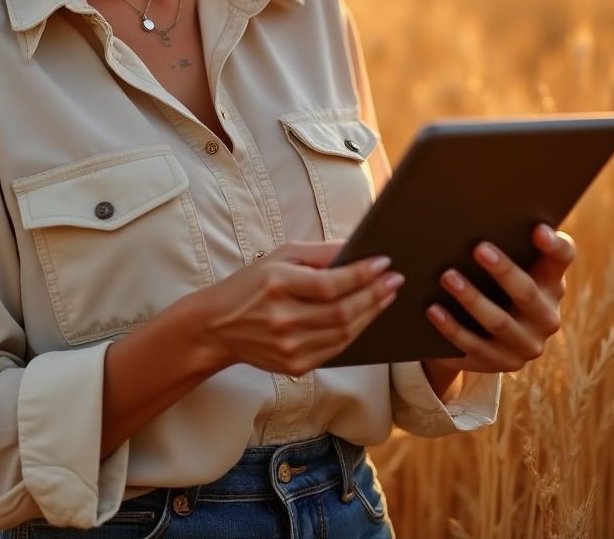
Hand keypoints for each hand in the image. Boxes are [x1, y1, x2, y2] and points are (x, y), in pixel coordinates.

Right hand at [191, 240, 404, 376]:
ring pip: (344, 332)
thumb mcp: (280, 257)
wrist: (217, 327)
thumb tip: (357, 247)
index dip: (362, 275)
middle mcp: (283, 318)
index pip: (330, 284)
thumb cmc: (251, 285)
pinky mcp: (295, 366)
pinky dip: (356, 332)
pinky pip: (336, 349)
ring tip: (387, 296)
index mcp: (277, 285)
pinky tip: (366, 316)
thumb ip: (319, 252)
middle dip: (375, 294)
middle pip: (343, 311)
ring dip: (371, 313)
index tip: (384, 264)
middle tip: (395, 280)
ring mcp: (289, 346)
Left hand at [425, 223, 574, 374]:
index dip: (554, 245)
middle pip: (527, 292)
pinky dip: (452, 327)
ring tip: (447, 276)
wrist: (483, 336)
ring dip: (472, 299)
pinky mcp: (501, 363)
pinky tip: (433, 310)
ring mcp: (526, 344)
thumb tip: (469, 214)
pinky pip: (474, 347)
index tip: (538, 229)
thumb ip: (502, 243)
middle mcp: (546, 316)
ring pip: (499, 322)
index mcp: (551, 282)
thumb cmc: (491, 284)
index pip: (562, 259)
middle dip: (503, 270)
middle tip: (477, 247)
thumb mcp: (504, 267)